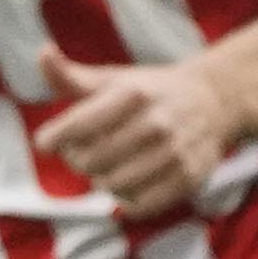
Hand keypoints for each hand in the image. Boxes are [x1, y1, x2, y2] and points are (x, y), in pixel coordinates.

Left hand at [33, 49, 246, 217]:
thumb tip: (43, 53)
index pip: (79, 125)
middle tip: (80, 153)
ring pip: (113, 186)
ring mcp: (175, 153)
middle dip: (76, 160)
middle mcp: (156, 123)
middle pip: (90, 161)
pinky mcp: (189, 178)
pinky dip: (126, 199)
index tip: (46, 143)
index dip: (54, 138)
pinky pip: (140, 205)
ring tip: (104, 167)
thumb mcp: (112, 79)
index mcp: (133, 94)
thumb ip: (71, 75)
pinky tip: (128, 183)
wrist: (214, 102)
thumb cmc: (149, 91)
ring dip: (100, 180)